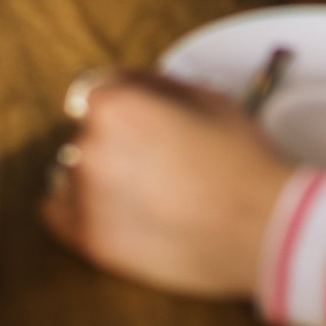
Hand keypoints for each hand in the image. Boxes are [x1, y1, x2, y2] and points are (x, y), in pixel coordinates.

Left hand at [44, 70, 295, 300]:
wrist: (267, 229)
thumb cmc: (245, 164)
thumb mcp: (206, 98)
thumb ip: (156, 85)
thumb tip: (134, 86)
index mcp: (115, 106)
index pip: (96, 91)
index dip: (124, 103)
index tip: (139, 119)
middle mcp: (91, 147)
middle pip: (88, 134)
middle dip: (117, 141)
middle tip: (156, 159)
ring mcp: (88, 196)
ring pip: (74, 173)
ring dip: (101, 177)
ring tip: (146, 192)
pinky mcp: (94, 240)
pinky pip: (58, 214)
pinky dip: (79, 210)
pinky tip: (114, 211)